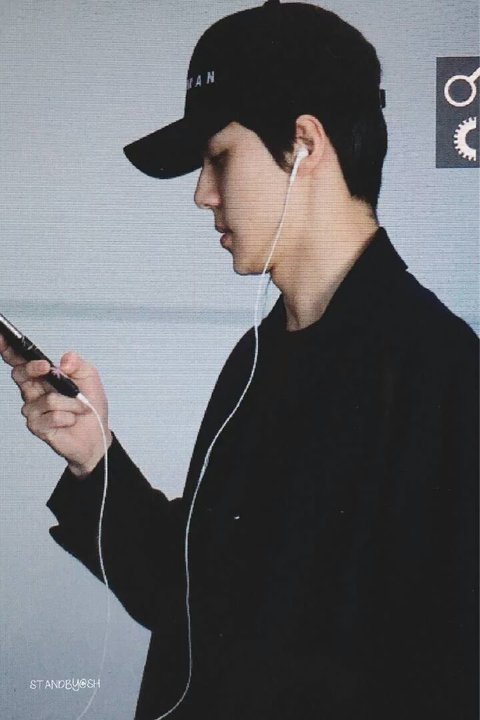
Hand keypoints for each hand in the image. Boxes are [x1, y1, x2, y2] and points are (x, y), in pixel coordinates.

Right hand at [0, 334, 111, 477]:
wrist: (97, 433)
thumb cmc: (90, 404)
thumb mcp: (89, 376)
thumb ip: (77, 363)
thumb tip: (63, 361)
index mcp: (41, 377)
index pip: (20, 361)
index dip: (8, 348)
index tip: (2, 336)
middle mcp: (33, 392)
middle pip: (20, 374)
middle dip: (34, 369)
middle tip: (47, 368)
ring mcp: (32, 410)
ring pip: (47, 399)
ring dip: (71, 403)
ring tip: (79, 408)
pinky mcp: (37, 426)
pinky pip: (52, 416)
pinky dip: (68, 417)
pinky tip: (71, 420)